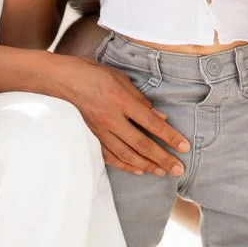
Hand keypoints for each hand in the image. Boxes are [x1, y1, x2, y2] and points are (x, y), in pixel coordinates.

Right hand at [50, 54, 189, 175]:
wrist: (63, 80)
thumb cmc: (94, 74)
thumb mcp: (121, 79)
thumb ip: (141, 100)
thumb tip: (160, 118)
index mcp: (121, 100)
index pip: (152, 123)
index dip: (170, 136)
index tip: (184, 147)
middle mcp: (111, 118)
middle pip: (141, 144)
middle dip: (162, 158)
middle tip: (178, 169)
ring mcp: (100, 129)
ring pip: (126, 154)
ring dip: (146, 165)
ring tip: (161, 172)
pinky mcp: (92, 136)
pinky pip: (110, 156)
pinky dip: (124, 165)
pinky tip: (137, 169)